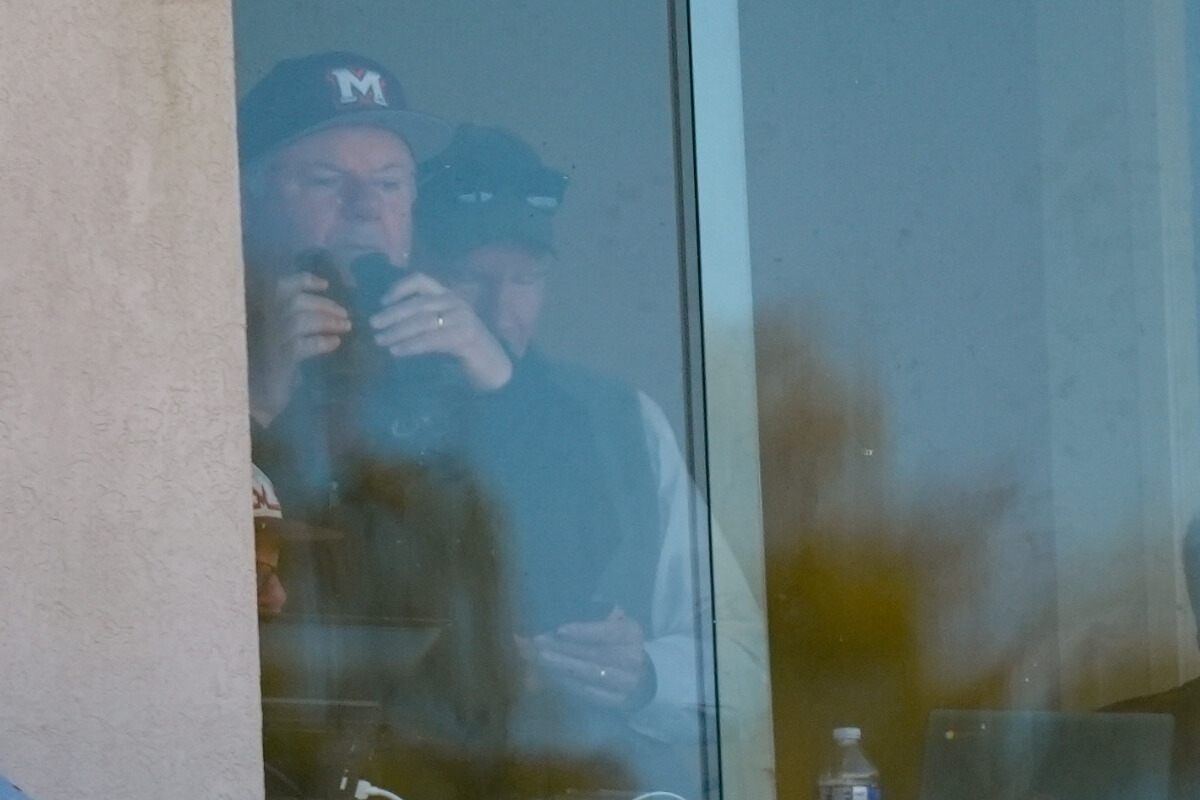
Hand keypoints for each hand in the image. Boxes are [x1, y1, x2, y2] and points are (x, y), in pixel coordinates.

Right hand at [249, 271, 350, 424]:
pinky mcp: (280, 357)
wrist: (245, 393)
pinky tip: (334, 343)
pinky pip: (306, 345)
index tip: (325, 285)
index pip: (283, 285)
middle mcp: (262, 317)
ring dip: (328, 321)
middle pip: (298, 301)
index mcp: (258, 307)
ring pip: (303, 319)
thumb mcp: (270, 334)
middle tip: (344, 313)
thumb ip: (285, 318)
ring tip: (346, 327)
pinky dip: (323, 342)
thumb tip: (320, 310)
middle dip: (324, 304)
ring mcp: (270, 337)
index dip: (306, 281)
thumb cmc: (258, 362)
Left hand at [370, 272, 512, 390]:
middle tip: (373, 324)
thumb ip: (423, 319)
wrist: (493, 365)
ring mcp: (463, 319)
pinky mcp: (465, 338)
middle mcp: (456, 303)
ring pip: (423, 322)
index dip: (399, 287)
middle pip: (418, 304)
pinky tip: (398, 352)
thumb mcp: (443, 326)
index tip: (383, 301)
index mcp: (449, 296)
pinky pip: (432, 340)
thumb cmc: (463, 347)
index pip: (421, 280)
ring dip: (398, 332)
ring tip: (381, 341)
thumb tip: (389, 320)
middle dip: (392, 314)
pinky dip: (412, 346)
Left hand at [532, 607, 654, 709]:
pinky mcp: (617, 702)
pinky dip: (567, 683)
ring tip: (538, 658)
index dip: (582, 632)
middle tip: (537, 643)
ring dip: (561, 666)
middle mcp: (632, 658)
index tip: (558, 631)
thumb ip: (596, 615)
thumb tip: (563, 610)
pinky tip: (551, 675)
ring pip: (589, 674)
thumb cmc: (618, 642)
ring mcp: (626, 682)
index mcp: (631, 633)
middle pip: (593, 654)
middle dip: (562, 648)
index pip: (606, 632)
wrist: (642, 677)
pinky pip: (588, 692)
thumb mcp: (615, 623)